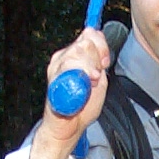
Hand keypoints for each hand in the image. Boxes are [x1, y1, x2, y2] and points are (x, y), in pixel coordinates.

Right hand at [36, 27, 110, 156]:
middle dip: (97, 59)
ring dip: (89, 68)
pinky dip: (80, 73)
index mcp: (75, 55)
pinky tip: (84, 84)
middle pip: (85, 41)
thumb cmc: (83, 105)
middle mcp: (64, 56)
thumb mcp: (100, 81)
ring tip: (89, 84)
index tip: (105, 62)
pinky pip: (67, 65)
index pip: (90, 34)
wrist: (69, 125)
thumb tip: (102, 49)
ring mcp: (57, 65)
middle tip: (96, 77)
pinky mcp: (53, 75)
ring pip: (77, 51)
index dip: (102, 45)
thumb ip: (100, 64)